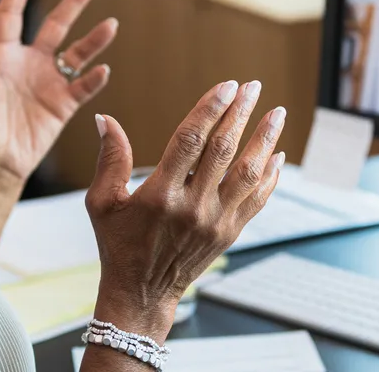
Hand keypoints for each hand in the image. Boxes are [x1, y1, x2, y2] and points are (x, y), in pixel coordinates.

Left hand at [0, 0, 117, 182]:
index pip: (12, 13)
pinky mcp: (63, 104)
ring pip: (77, 52)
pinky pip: (83, 87)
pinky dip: (94, 79)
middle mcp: (30, 62)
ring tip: (111, 24)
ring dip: (95, 39)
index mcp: (3, 56)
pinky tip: (103, 70)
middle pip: (56, 23)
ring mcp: (49, 81)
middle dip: (75, 0)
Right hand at [84, 80, 285, 340]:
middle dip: (240, 114)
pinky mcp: (230, 233)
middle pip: (223, 150)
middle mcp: (192, 207)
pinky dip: (269, 175)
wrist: (143, 293)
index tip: (226, 86)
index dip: (210, 109)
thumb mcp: (102, 202)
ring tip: (276, 113)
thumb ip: (109, 159)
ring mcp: (215, 222)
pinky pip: (257, 199)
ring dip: (265, 140)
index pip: (190, 141)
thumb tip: (105, 118)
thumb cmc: (118, 244)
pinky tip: (277, 154)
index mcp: (160, 195)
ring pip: (248, 173)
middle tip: (252, 87)